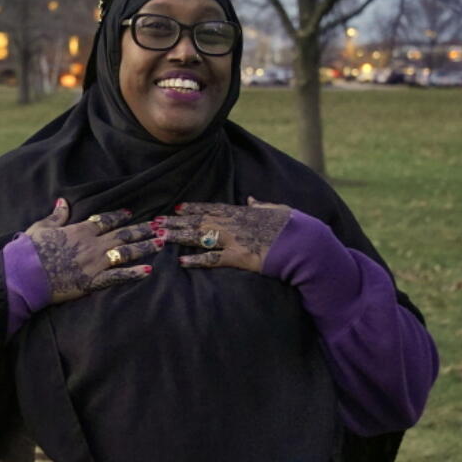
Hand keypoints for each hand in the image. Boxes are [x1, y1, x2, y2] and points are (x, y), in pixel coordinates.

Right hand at [25, 198, 162, 303]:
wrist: (24, 273)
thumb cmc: (29, 250)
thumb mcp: (41, 227)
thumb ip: (56, 215)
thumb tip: (63, 201)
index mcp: (79, 230)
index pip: (105, 220)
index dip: (119, 216)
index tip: (131, 212)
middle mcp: (92, 244)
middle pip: (122, 234)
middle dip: (142, 229)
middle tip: (159, 226)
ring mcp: (94, 263)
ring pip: (125, 252)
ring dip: (145, 246)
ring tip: (161, 242)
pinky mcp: (92, 281)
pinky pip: (118, 276)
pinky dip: (134, 274)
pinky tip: (149, 270)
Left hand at [156, 196, 290, 272]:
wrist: (304, 243)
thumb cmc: (294, 227)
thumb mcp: (277, 210)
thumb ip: (262, 205)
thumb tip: (252, 200)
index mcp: (243, 212)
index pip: (212, 208)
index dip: (193, 208)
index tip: (177, 208)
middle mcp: (234, 224)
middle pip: (199, 221)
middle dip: (177, 222)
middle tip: (157, 223)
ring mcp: (235, 240)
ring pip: (200, 237)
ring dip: (179, 237)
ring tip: (161, 237)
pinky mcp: (239, 258)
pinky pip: (213, 259)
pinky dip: (197, 260)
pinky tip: (182, 261)